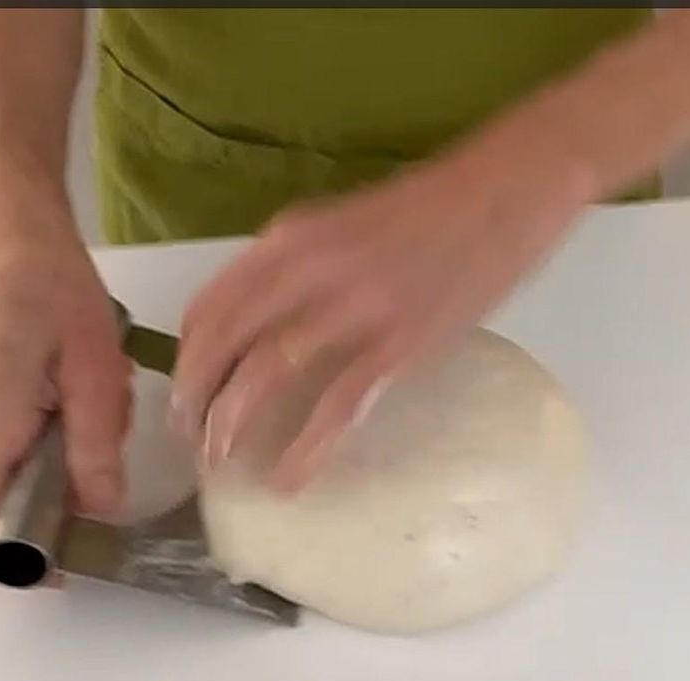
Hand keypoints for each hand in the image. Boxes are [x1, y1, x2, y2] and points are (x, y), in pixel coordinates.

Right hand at [0, 226, 129, 559]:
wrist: (27, 244)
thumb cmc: (59, 298)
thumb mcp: (94, 373)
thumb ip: (95, 447)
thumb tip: (101, 511)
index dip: (10, 558)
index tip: (63, 564)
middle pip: (7, 504)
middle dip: (66, 496)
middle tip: (109, 447)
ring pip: (25, 473)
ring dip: (72, 459)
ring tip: (104, 402)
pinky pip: (26, 446)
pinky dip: (65, 436)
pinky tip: (91, 393)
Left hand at [171, 142, 594, 491]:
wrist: (504, 192)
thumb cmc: (428, 208)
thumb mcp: (341, 222)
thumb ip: (296, 265)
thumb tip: (262, 320)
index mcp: (290, 238)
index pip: (211, 305)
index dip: (187, 359)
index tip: (184, 395)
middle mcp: (307, 268)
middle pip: (225, 343)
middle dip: (196, 400)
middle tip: (190, 443)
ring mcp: (353, 307)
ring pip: (267, 373)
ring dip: (233, 424)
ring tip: (221, 464)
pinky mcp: (399, 344)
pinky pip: (337, 404)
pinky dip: (307, 447)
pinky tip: (289, 478)